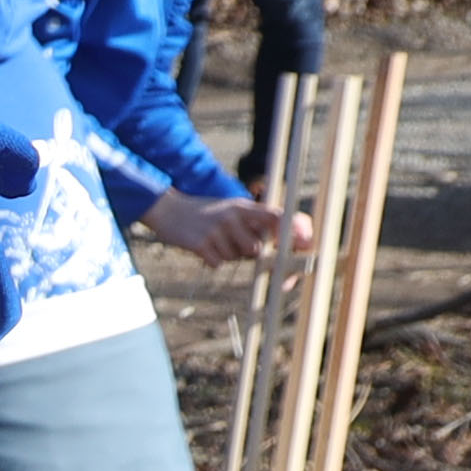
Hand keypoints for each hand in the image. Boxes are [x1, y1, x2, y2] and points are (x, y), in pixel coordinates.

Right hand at [150, 190, 301, 265]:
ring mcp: (216, 229)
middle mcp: (233, 215)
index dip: (291, 234)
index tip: (302, 246)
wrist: (168, 210)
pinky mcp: (201, 243)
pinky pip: (217, 263)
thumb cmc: (205, 214)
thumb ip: (253, 224)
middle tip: (231, 243)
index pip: (277, 218)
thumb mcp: (231, 211)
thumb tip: (279, 245)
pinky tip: (202, 247)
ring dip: (226, 255)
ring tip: (214, 241)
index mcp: (244, 207)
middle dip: (246, 253)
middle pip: (255, 248)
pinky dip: (212, 260)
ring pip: (235, 258)